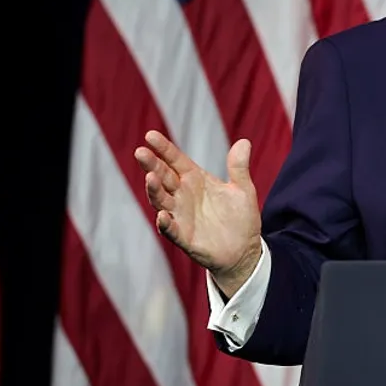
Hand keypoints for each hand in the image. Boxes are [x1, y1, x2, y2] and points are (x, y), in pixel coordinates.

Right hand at [135, 130, 262, 297]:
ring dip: (154, 190)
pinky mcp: (184, 236)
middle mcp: (183, 195)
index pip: (176, 161)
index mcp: (196, 180)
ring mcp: (181, 216)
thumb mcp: (243, 189)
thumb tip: (244, 141)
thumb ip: (239, 167)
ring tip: (150, 177)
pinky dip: (165, 222)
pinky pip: (171, 229)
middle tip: (141, 152)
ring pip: (161, 200)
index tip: (150, 135)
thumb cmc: (240, 217)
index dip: (164, 148)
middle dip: (152, 165)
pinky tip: (163, 215)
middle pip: (163, 177)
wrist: (244, 250)